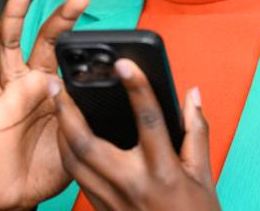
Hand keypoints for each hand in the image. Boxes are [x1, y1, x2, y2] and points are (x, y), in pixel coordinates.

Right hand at [0, 0, 89, 210]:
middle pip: (45, 39)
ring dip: (14, 15)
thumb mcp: (80, 136)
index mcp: (56, 87)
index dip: (84, 33)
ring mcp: (10, 90)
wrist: (17, 196)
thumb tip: (122, 98)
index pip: (70, 50)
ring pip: (10, 45)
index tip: (105, 15)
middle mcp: (32, 81)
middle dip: (62, 16)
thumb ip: (92, 114)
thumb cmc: (48, 166)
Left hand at [50, 59, 220, 210]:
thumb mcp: (203, 174)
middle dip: (68, 111)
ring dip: (60, 129)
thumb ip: (196, 131)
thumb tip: (192, 95)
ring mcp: (113, 200)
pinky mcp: (102, 210)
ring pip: (74, 161)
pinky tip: (66, 135)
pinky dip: (68, 152)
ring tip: (55, 103)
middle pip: (89, 143)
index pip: (149, 121)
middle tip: (57, 83)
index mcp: (164, 172)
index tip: (124, 64)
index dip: (137, 88)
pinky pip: (77, 178)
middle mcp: (133, 185)